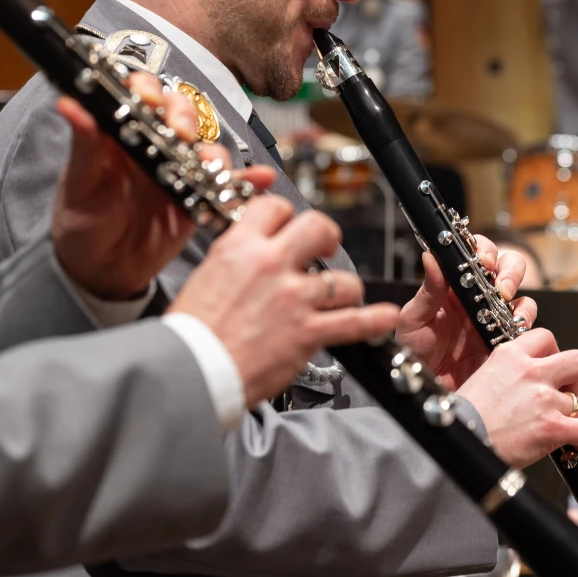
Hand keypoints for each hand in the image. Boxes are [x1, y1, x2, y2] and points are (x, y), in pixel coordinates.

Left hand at [52, 72, 274, 299]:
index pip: (141, 95)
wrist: (102, 272)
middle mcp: (154, 146)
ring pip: (207, 146)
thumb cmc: (81, 224)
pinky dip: (246, 181)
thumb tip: (68, 104)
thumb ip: (83, 144)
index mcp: (121, 134)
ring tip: (213, 166)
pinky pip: (226, 185)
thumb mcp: (79, 183)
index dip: (150, 90)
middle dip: (186, 117)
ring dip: (215, 151)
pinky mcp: (197, 199)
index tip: (150, 100)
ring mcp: (179, 172)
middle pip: (181, 114)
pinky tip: (259, 179)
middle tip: (183, 135)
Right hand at [169, 195, 399, 406]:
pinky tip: (385, 316)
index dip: (286, 215)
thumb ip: (236, 258)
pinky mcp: (307, 332)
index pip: (276, 207)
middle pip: (319, 228)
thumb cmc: (192, 331)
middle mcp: (272, 266)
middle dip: (327, 236)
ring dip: (346, 289)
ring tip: (342, 295)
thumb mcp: (206, 274)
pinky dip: (374, 320)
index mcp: (241, 246)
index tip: (288, 227)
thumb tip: (252, 251)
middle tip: (325, 248)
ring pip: (343, 279)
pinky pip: (353, 322)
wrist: (191, 369)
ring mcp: (294, 299)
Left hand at [396, 236, 536, 388]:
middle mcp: (479, 299)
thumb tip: (431, 257)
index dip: (486, 251)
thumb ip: (427, 290)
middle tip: (502, 288)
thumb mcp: (413, 320)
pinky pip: (526, 329)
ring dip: (520, 301)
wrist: (425, 389)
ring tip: (508, 313)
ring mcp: (495, 320)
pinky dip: (525, 326)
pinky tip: (512, 333)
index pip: (477, 254)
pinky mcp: (506, 343)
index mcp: (456, 287)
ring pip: (522, 297)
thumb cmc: (414, 353)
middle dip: (511, 271)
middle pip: (508, 268)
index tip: (484, 262)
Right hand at [456, 327, 577, 467]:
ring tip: (566, 426)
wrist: (458, 444)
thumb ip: (509, 372)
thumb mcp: (482, 378)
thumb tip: (529, 381)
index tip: (549, 369)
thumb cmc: (463, 419)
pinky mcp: (552, 427)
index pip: (547, 337)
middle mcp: (530, 372)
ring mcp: (543, 399)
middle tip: (563, 395)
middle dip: (575, 379)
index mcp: (510, 355)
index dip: (553, 354)